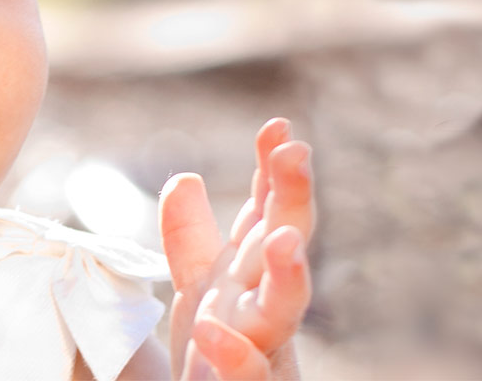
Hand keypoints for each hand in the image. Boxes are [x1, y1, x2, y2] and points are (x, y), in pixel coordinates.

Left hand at [159, 118, 315, 379]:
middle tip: (295, 153)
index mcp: (251, 278)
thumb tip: (185, 177)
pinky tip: (211, 332)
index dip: (273, 172)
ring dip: (289, 277)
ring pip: (283, 314)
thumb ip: (191, 240)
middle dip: (292, 202)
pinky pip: (249, 379)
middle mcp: (265, 311)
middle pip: (284, 249)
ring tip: (283, 241)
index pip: (267, 215)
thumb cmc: (215, 360)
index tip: (276, 126)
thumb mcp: (197, 290)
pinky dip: (235, 358)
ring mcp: (264, 353)